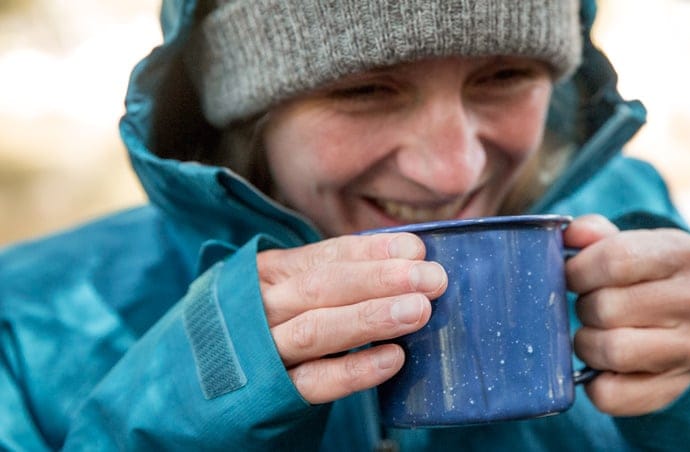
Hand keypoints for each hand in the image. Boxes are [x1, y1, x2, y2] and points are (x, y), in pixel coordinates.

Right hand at [256, 233, 446, 403]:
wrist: (214, 387)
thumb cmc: (275, 327)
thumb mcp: (295, 291)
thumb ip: (343, 276)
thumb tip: (413, 259)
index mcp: (271, 273)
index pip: (325, 256)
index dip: (372, 252)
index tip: (416, 250)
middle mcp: (262, 306)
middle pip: (321, 287)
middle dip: (380, 280)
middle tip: (432, 278)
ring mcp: (264, 351)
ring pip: (315, 331)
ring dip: (370, 318)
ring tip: (418, 311)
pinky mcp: (272, 393)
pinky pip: (315, 381)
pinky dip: (355, 370)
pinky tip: (392, 358)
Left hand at [565, 215, 689, 415]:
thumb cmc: (657, 279)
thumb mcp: (639, 246)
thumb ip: (601, 236)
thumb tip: (572, 234)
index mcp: (685, 255)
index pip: (616, 258)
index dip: (579, 270)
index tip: (572, 276)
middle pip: (607, 307)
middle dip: (584, 308)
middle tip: (590, 308)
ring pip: (612, 351)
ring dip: (587, 344)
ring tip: (595, 335)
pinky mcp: (676, 390)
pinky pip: (612, 394)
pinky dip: (595, 383)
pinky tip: (604, 367)